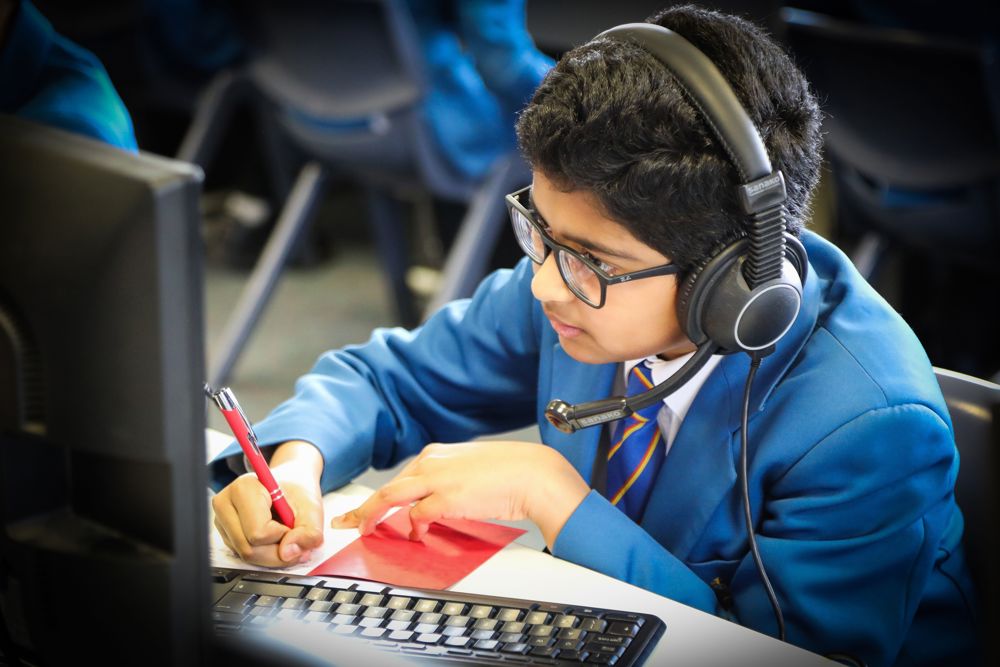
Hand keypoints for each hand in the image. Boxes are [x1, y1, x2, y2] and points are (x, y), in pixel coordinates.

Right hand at [212, 441, 324, 566]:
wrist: (290, 483)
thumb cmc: (297, 491)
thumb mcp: (312, 507)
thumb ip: (309, 531)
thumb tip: (287, 553)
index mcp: (243, 488)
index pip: (258, 532)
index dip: (283, 535)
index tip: (293, 523)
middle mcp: (225, 504)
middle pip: (249, 549)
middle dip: (278, 551)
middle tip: (295, 539)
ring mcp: (221, 520)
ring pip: (245, 556)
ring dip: (273, 554)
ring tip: (286, 536)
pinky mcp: (225, 534)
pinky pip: (244, 556)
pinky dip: (265, 554)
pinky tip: (276, 539)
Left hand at [330, 441, 589, 548]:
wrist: (534, 473)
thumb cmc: (511, 473)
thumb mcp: (472, 471)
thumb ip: (450, 481)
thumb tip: (437, 502)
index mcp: (438, 454)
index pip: (401, 477)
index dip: (382, 496)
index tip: (367, 507)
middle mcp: (431, 462)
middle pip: (388, 487)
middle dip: (365, 508)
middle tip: (347, 523)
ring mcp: (436, 479)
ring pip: (390, 497)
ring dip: (373, 516)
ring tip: (362, 532)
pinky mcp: (445, 497)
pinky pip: (416, 515)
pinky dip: (412, 528)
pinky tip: (415, 537)